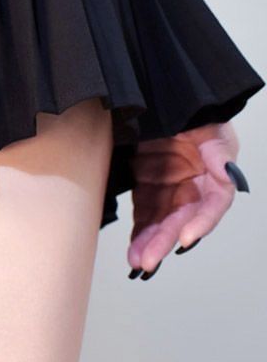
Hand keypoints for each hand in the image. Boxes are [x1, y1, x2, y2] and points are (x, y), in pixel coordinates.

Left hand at [127, 121, 248, 279]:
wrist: (159, 99)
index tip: (185, 240)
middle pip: (181, 220)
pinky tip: (132, 251)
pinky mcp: (148, 189)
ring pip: (161, 223)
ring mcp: (170, 189)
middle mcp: (193, 186)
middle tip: (148, 262)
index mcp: (214, 173)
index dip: (201, 223)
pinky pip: (144, 216)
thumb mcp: (210, 126)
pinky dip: (138, 234)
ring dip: (149, 244)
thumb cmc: (191, 112)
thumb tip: (229, 173)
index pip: (211, 204)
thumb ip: (218, 151)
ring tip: (137, 262)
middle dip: (164, 242)